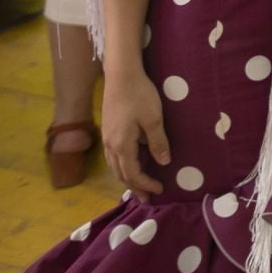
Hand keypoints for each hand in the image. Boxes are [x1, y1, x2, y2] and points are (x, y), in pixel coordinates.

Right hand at [102, 64, 169, 197]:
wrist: (121, 75)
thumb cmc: (140, 95)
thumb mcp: (154, 118)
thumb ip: (158, 142)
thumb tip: (164, 162)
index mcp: (122, 145)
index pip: (133, 173)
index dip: (146, 184)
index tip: (160, 189)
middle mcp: (110, 145)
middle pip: (121, 174)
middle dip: (135, 186)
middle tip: (148, 197)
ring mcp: (106, 138)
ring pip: (114, 166)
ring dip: (127, 178)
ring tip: (139, 185)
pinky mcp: (108, 130)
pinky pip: (113, 157)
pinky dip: (122, 166)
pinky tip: (130, 164)